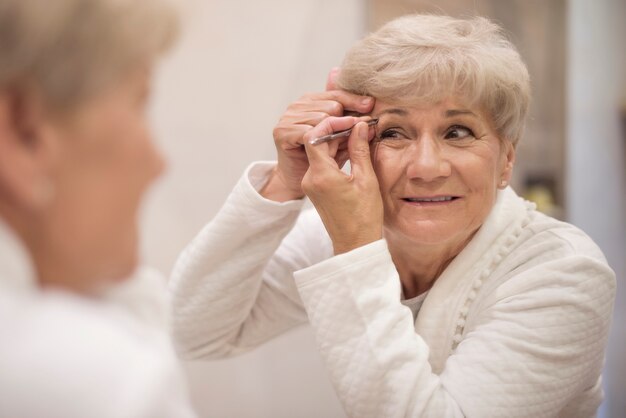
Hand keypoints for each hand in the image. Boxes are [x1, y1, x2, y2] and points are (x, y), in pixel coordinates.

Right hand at [261, 68, 374, 201]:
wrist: (298, 180)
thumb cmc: (321, 158)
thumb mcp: (341, 138)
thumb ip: (351, 123)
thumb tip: (370, 107)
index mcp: (311, 100)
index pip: (336, 94)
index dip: (354, 100)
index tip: (370, 106)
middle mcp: (297, 105)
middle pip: (332, 106)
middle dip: (347, 120)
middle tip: (357, 132)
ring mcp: (287, 117)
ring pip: (321, 118)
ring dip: (335, 133)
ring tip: (341, 146)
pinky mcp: (281, 132)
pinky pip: (308, 132)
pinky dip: (320, 141)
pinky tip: (325, 149)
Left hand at [301, 117, 383, 253]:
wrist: (354, 244)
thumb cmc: (363, 216)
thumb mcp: (366, 179)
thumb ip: (359, 149)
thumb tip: (359, 126)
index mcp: (321, 175)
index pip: (315, 136)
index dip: (332, 124)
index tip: (351, 120)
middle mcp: (310, 178)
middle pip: (317, 142)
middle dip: (337, 130)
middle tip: (360, 125)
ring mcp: (311, 184)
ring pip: (320, 152)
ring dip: (337, 141)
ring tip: (360, 134)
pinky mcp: (315, 188)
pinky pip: (322, 163)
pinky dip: (336, 153)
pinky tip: (353, 149)